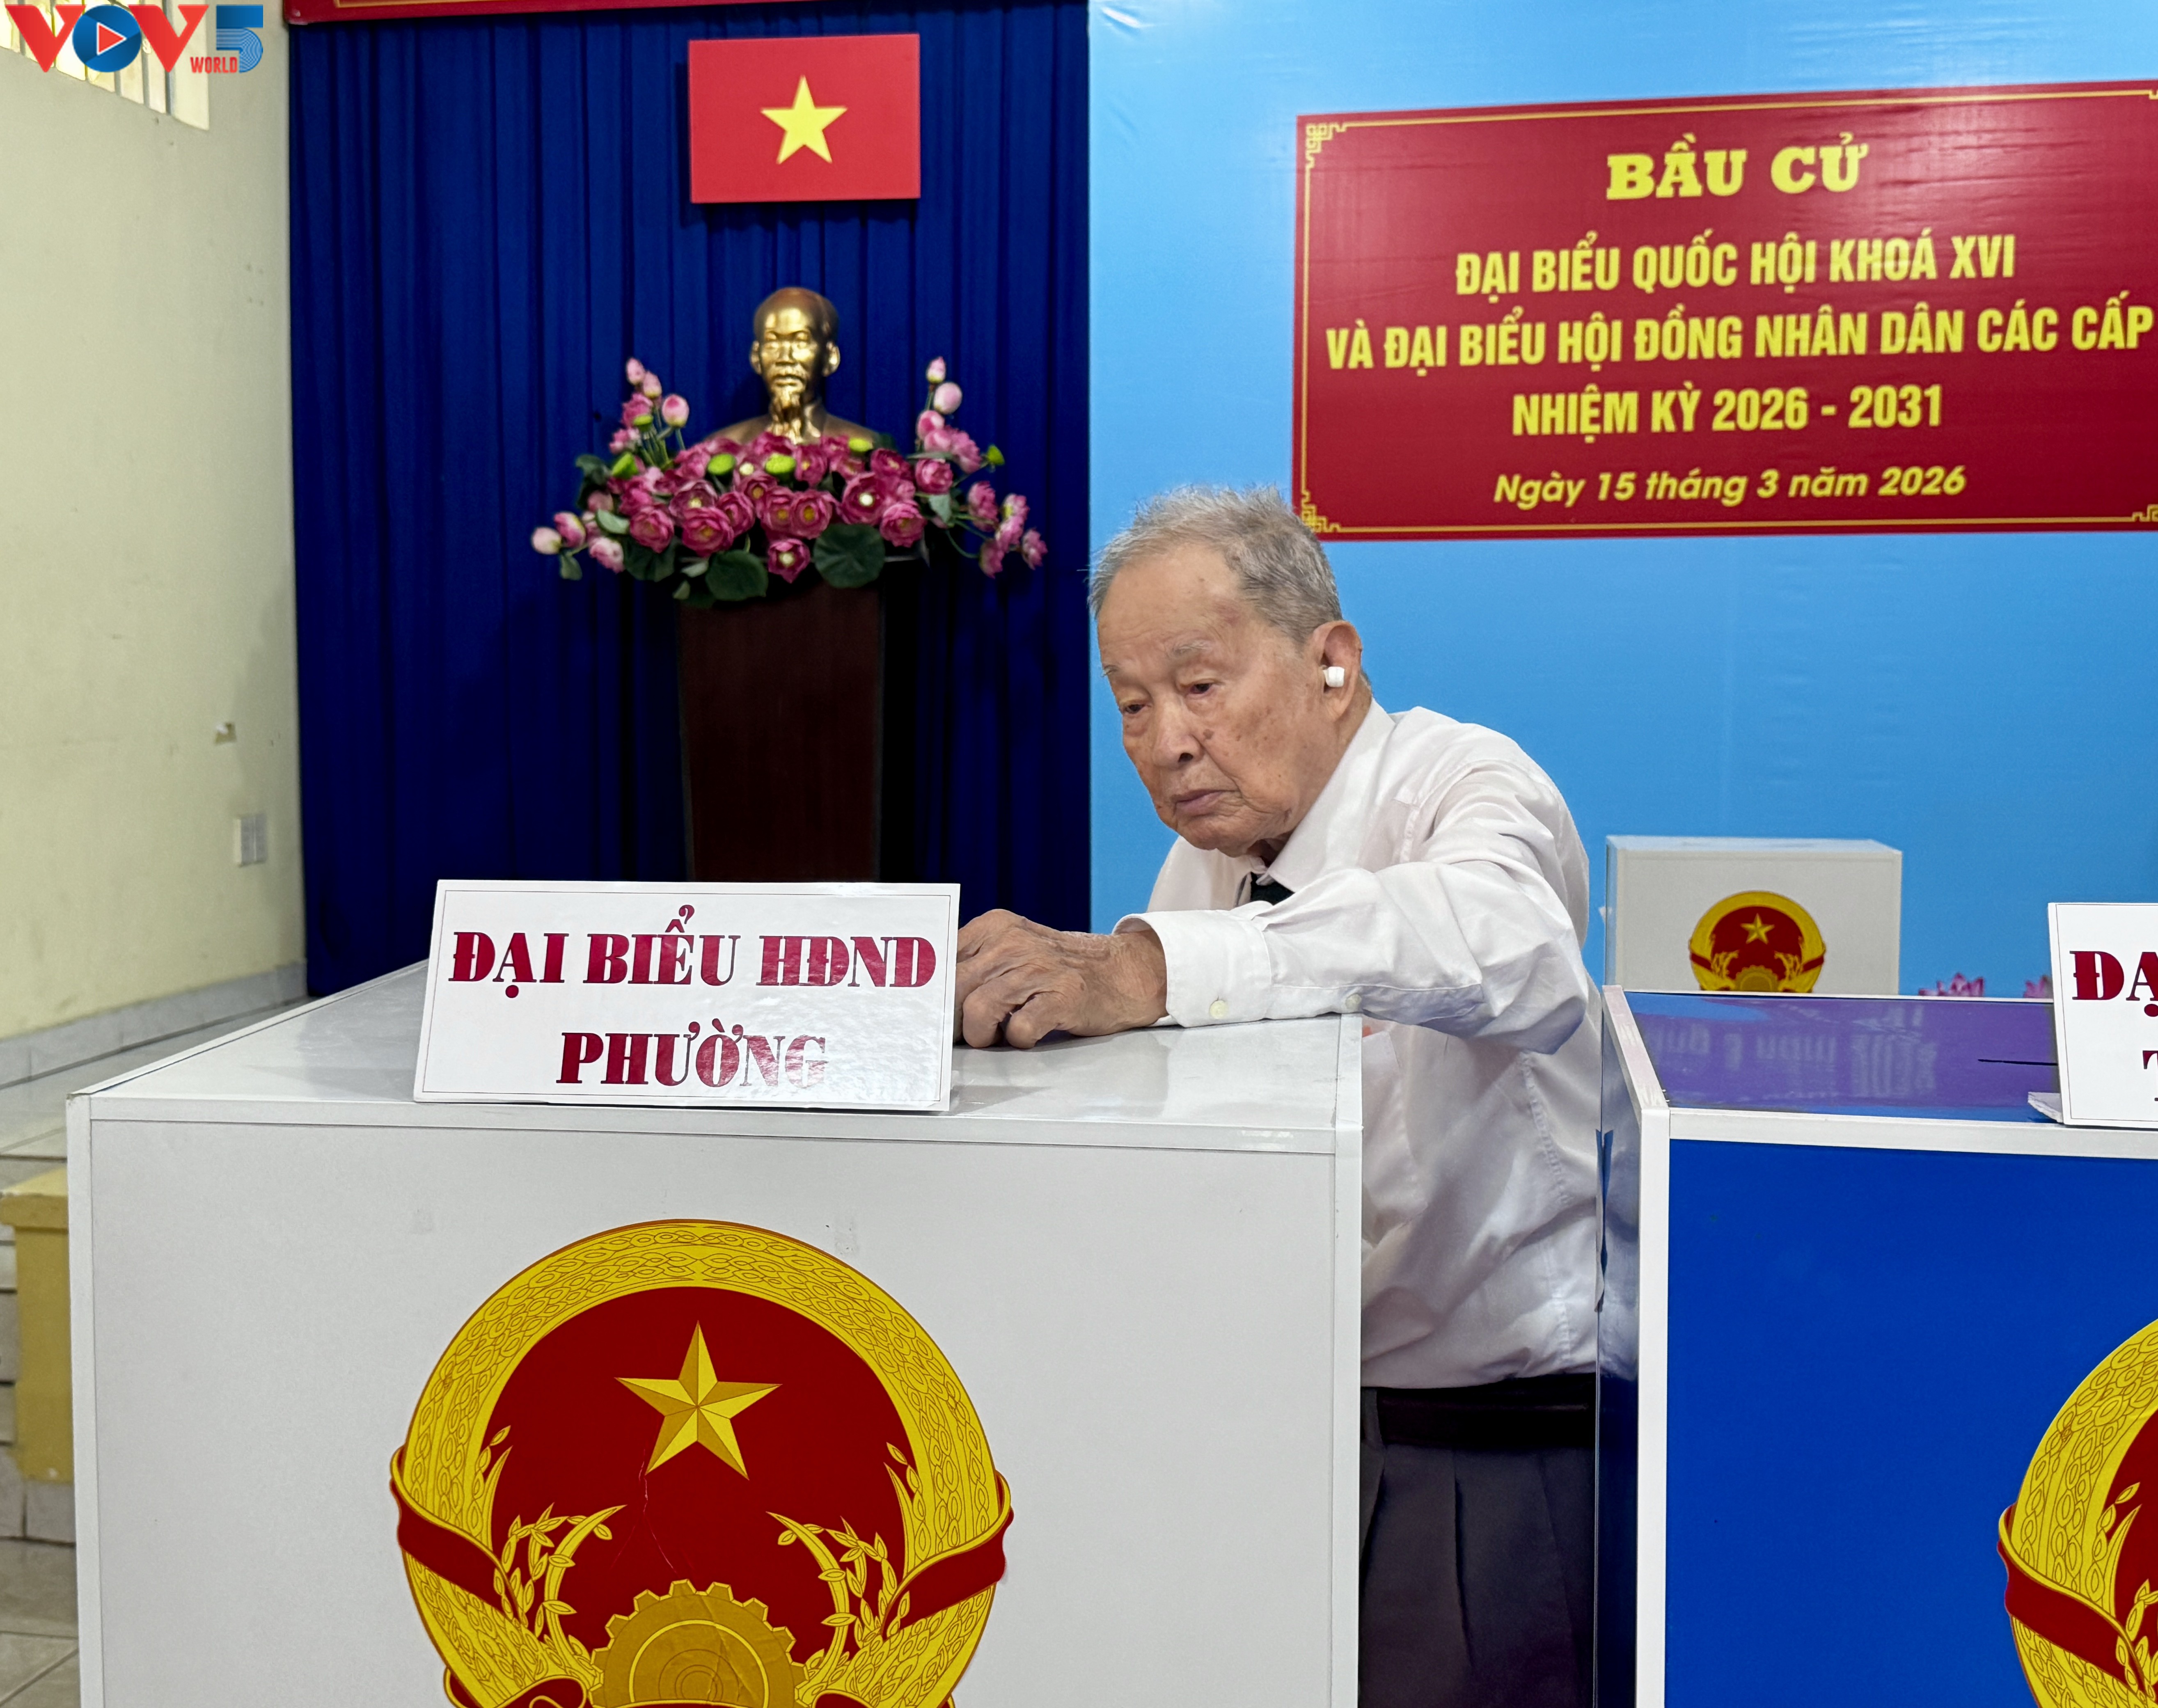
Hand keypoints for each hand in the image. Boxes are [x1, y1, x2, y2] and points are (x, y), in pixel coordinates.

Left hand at [954, 910, 1168, 1048]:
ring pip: (978, 1010)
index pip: (943, 958)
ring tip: (996, 1035)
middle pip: (955, 988)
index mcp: (996, 927)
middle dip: (953, 1020)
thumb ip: (976, 962)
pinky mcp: (1062, 997)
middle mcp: (1014, 943)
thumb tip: (933, 998)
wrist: (1123, 972)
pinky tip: (1028, 1033)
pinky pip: (1018, 1029)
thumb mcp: (1014, 948)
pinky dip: (1017, 1040)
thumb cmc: (1060, 968)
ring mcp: (1039, 969)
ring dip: (982, 1035)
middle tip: (964, 1032)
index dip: (934, 992)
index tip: (932, 1012)